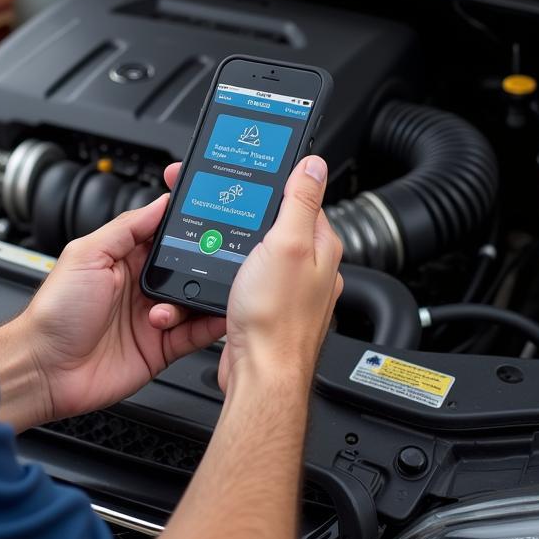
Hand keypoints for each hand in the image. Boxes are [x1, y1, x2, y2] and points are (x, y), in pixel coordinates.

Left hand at [23, 163, 225, 421]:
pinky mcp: (160, 348)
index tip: (207, 218)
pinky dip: (209, 326)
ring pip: (193, 300)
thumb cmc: (55, 311)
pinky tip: (214, 318)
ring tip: (179, 302)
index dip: (184, 227)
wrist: (46, 368)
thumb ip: (125, 228)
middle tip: (212, 261)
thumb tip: (158, 203)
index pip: (163, 235)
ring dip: (197, 297)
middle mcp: (140, 286)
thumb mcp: (87, 255)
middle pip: (185, 268)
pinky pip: (194, 335)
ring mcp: (151, 317)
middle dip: (200, 264)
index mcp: (123, 259)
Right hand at [219, 156, 342, 393]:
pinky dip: (231, 265)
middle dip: (249, 209)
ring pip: (259, 249)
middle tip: (224, 200)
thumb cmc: (276, 320)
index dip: (275, 180)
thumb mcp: (288, 245)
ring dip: (237, 238)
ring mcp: (287, 287)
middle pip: (278, 222)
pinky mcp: (265, 305)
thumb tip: (313, 163)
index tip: (251, 170)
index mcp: (321, 246)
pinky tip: (218, 265)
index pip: (303, 197)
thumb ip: (301, 202)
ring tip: (217, 231)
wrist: (259, 375)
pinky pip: (247, 274)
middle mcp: (309, 266)